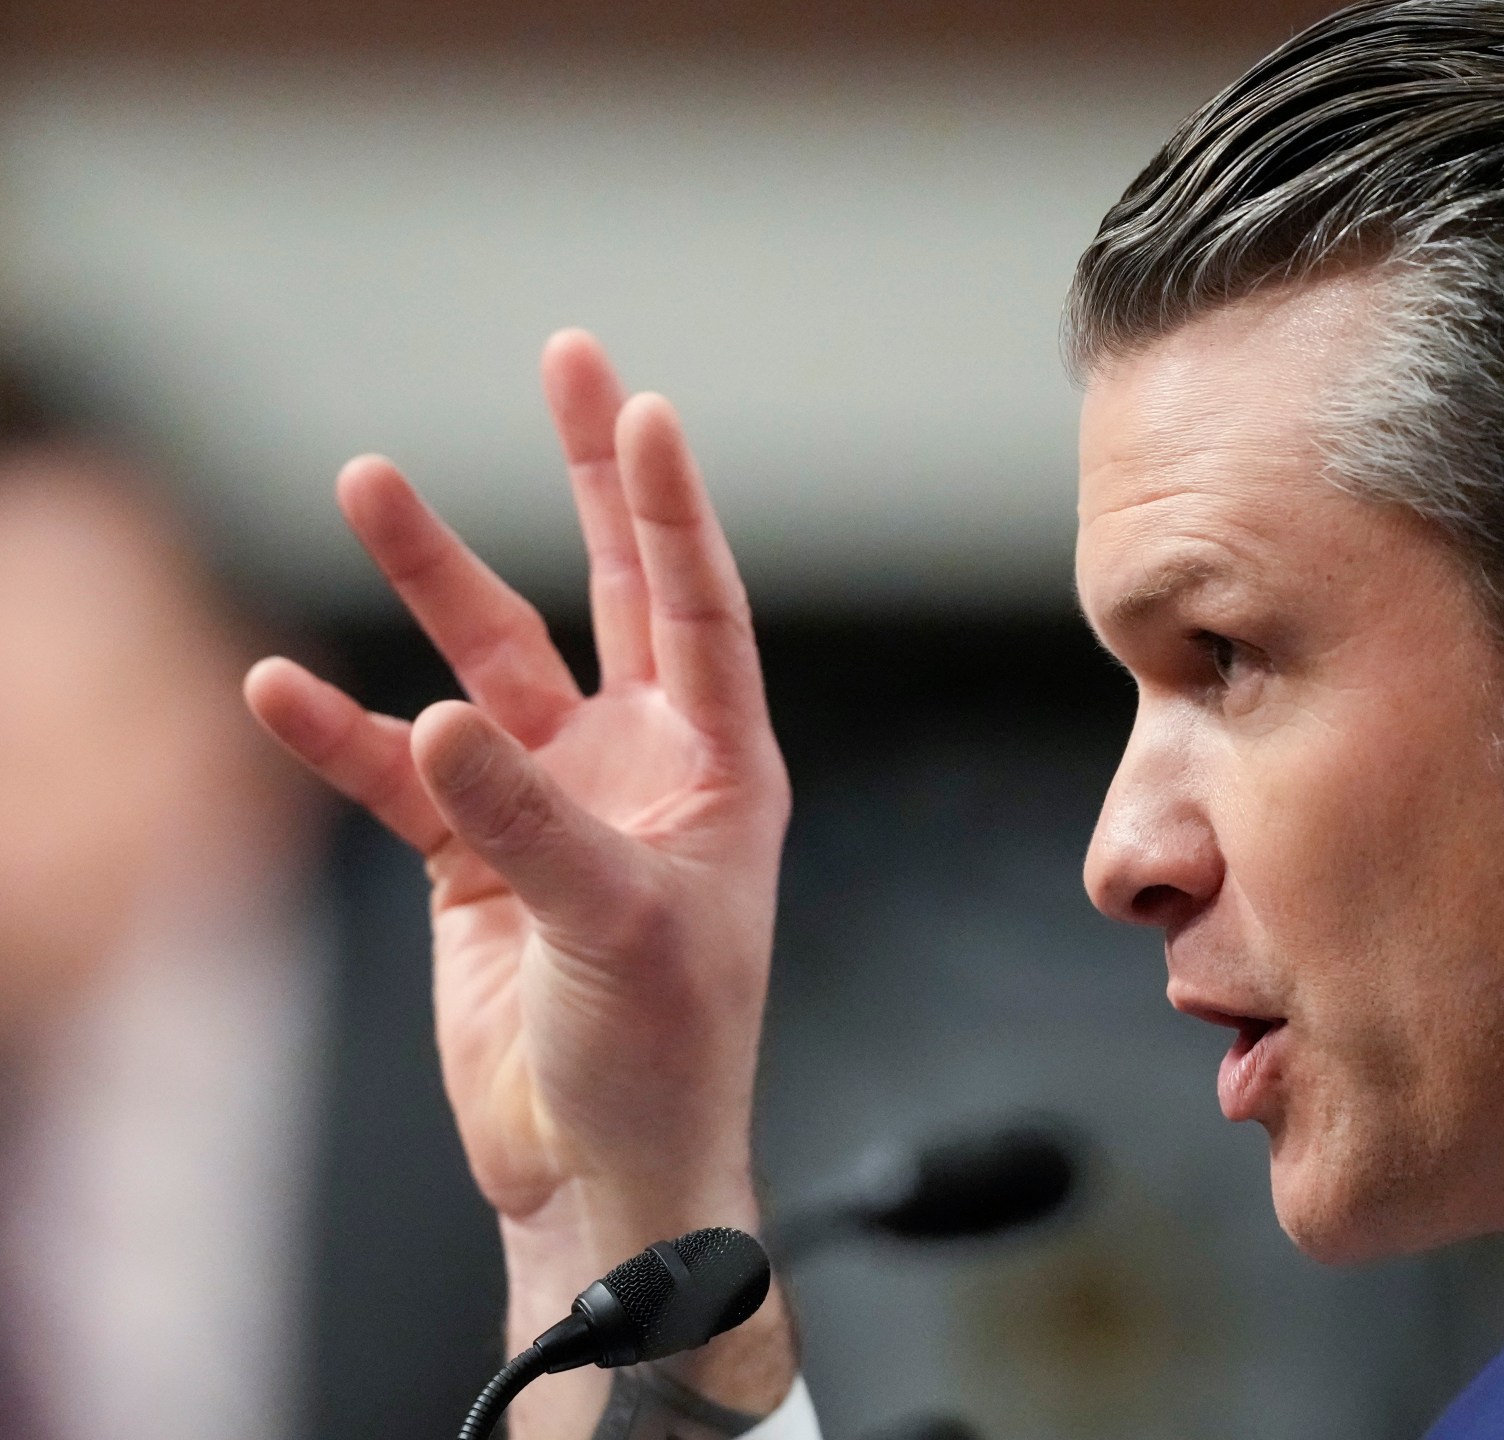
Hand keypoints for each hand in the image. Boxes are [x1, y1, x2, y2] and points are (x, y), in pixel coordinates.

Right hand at [243, 331, 795, 1433]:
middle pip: (617, 587)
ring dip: (430, 578)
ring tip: (367, 480)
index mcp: (722, 768)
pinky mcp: (472, 858)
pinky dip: (340, 734)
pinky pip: (395, 774)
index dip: (674, 508)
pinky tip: (277, 688)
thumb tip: (440, 723)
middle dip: (590, 478)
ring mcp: (553, 800)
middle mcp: (646, 763)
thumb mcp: (616, 929)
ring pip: (489, 659)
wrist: (600, 1170)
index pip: (702, 608)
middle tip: (569, 359)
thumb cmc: (660, 1056)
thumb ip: (529, 823)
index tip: (647, 408)